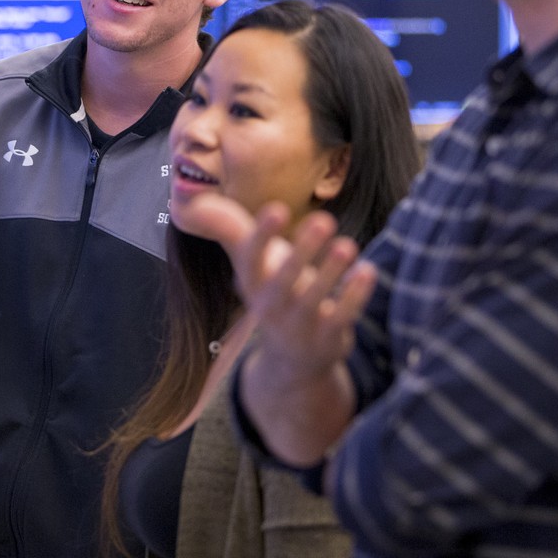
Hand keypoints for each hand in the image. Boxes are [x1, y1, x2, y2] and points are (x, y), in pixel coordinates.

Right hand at [237, 209, 374, 387]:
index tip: (278, 209)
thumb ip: (235, 233)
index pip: (251, 258)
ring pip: (315, 298)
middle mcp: (270, 306)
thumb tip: (190, 195)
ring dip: (331, 271)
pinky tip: (367, 271)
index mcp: (252, 283)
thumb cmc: (275, 296)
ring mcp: (298, 326)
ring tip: (347, 245)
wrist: (291, 362)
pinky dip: (354, 295)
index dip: (263, 234)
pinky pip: (341, 317)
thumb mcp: (253, 268)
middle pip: (284, 278)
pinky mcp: (326, 340)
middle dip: (303, 250)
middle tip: (324, 219)